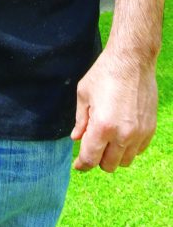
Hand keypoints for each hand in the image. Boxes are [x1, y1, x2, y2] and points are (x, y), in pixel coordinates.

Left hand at [71, 47, 157, 172]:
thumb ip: (80, 120)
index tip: (78, 165)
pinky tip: (121, 134)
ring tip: (107, 139)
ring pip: (125, 161)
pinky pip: (138, 151)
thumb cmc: (104, 74)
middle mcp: (122, 134)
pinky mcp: (150, 129)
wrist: (132, 61)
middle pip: (108, 165)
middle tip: (92, 146)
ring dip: (114, 155)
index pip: (90, 158)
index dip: (82, 164)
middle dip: (97, 159)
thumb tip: (76, 138)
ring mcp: (139, 133)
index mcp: (102, 126)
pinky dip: (128, 148)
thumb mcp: (84, 94)